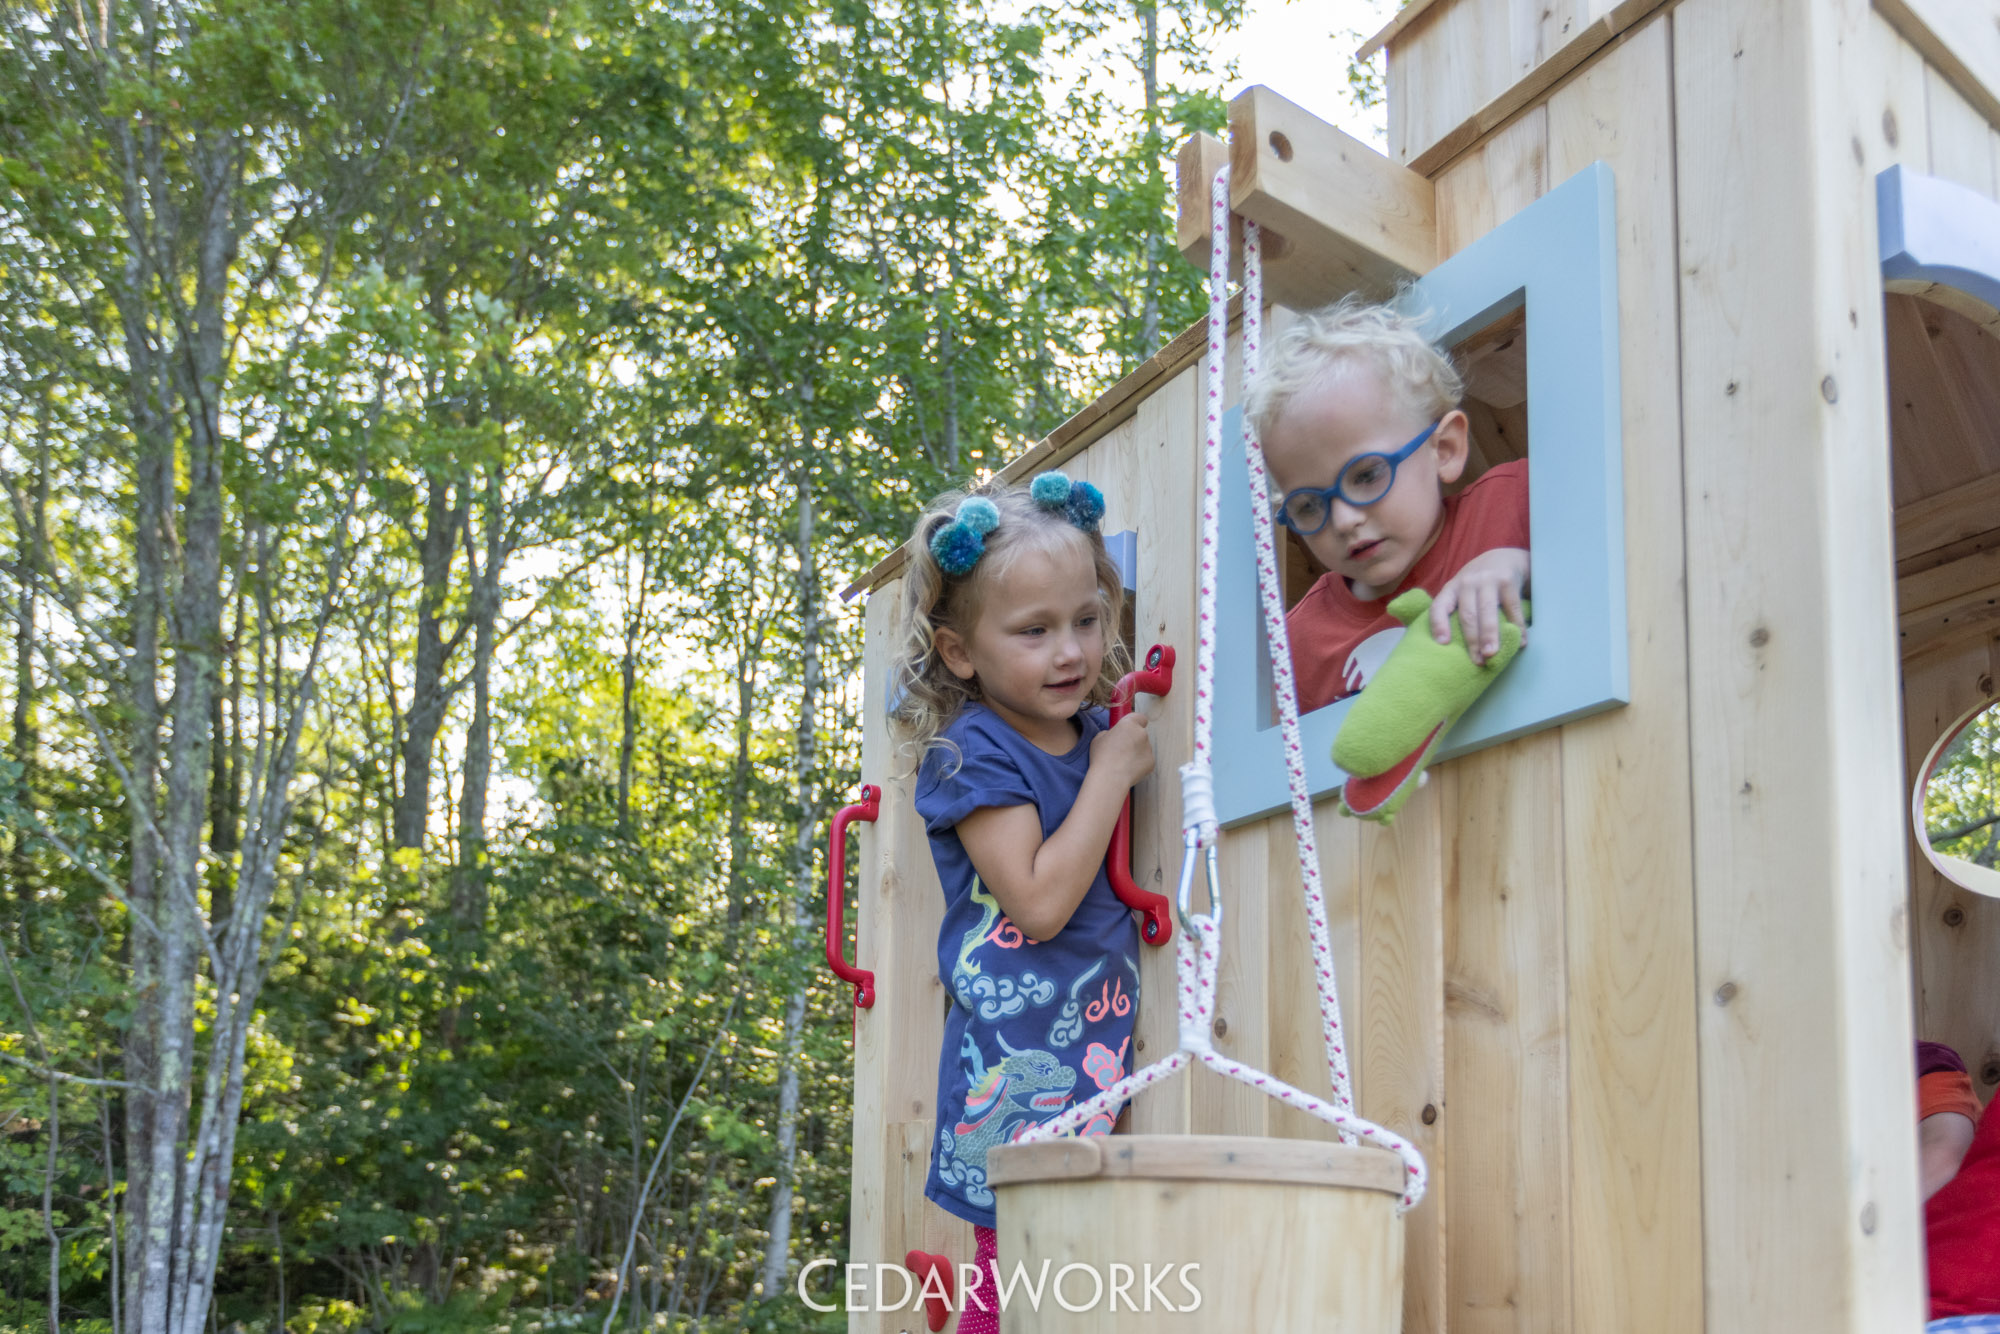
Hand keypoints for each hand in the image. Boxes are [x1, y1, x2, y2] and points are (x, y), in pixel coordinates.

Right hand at [1090, 712, 1154, 788]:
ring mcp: (1149, 748)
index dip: (1135, 723)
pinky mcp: (1151, 762)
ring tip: (1122, 763)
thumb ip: (1111, 733)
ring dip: (1136, 752)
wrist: (1110, 778)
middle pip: (1140, 734)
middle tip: (1121, 750)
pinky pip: (1145, 760)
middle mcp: (1142, 733)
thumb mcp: (1099, 738)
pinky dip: (1139, 764)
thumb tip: (1116, 736)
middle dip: (1133, 740)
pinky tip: (1127, 770)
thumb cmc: (1102, 756)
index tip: (1129, 729)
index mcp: (1129, 724)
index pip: (1140, 718)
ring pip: (1143, 748)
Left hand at [1429, 547, 1528, 665]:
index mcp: (1452, 588)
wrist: (1505, 558)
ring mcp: (1488, 580)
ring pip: (1487, 611)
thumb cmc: (1479, 584)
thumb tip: (1449, 648)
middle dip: (1472, 640)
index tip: (1443, 643)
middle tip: (1477, 661)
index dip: (1438, 624)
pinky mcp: (1507, 580)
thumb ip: (1456, 611)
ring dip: (1490, 635)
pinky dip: (1517, 627)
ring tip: (1492, 654)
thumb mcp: (1462, 591)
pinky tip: (1520, 642)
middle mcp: (1467, 582)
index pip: (1439, 606)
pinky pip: (1512, 608)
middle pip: (1468, 615)